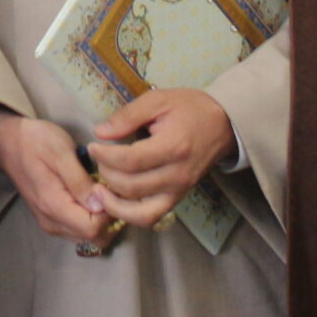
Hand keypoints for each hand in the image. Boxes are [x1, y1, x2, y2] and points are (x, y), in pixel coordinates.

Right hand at [0, 105, 121, 252]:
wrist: (8, 142)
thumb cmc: (35, 142)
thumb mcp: (61, 152)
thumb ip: (80, 181)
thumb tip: (101, 205)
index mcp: (53, 206)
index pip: (92, 229)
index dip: (109, 212)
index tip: (110, 188)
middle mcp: (52, 223)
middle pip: (93, 238)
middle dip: (110, 219)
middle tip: (111, 190)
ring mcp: (51, 224)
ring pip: (88, 238)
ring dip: (102, 220)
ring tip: (102, 192)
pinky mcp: (51, 220)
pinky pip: (79, 231)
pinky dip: (91, 220)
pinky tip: (92, 197)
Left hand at [86, 89, 233, 228]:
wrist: (223, 124)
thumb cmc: (189, 108)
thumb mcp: (157, 100)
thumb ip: (128, 115)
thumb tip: (101, 133)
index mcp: (173, 147)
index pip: (130, 161)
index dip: (105, 156)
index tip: (92, 146)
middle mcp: (177, 175)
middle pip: (131, 187)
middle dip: (106, 174)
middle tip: (97, 158)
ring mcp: (179, 191)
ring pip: (140, 211)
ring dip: (114, 203)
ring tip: (98, 188)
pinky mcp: (178, 198)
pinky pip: (152, 216)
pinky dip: (130, 215)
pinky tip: (115, 201)